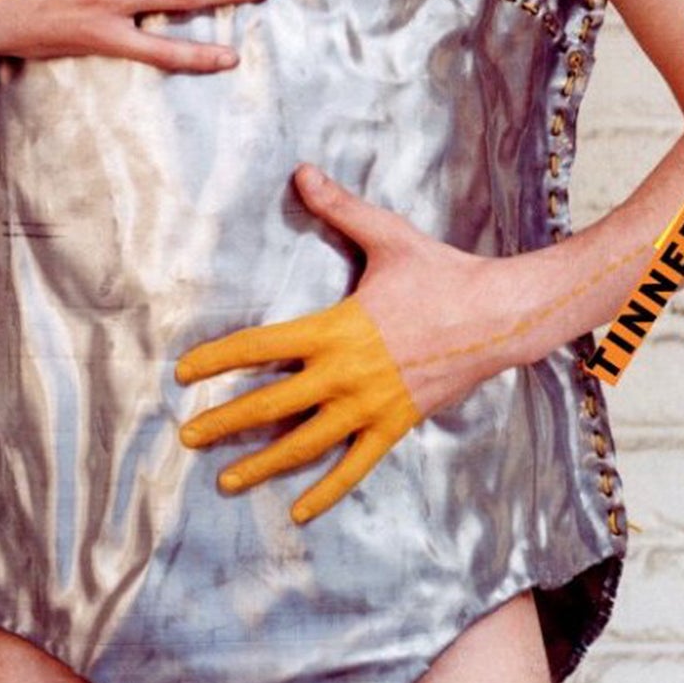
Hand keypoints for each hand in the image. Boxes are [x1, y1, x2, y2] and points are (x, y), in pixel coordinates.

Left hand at [176, 165, 531, 522]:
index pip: (260, 346)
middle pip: (271, 404)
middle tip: (186, 436)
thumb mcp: (387, 236)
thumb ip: (339, 207)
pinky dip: (326, 490)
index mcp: (335, 328)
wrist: (499, 316)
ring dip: (263, 464)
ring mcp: (370, 405)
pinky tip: (299, 510)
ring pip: (306, 443)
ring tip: (227, 481)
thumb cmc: (441, 274)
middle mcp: (345, 374)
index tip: (184, 373)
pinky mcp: (395, 425)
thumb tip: (302, 171)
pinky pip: (354, 465)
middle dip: (225, 422)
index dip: (218, 360)